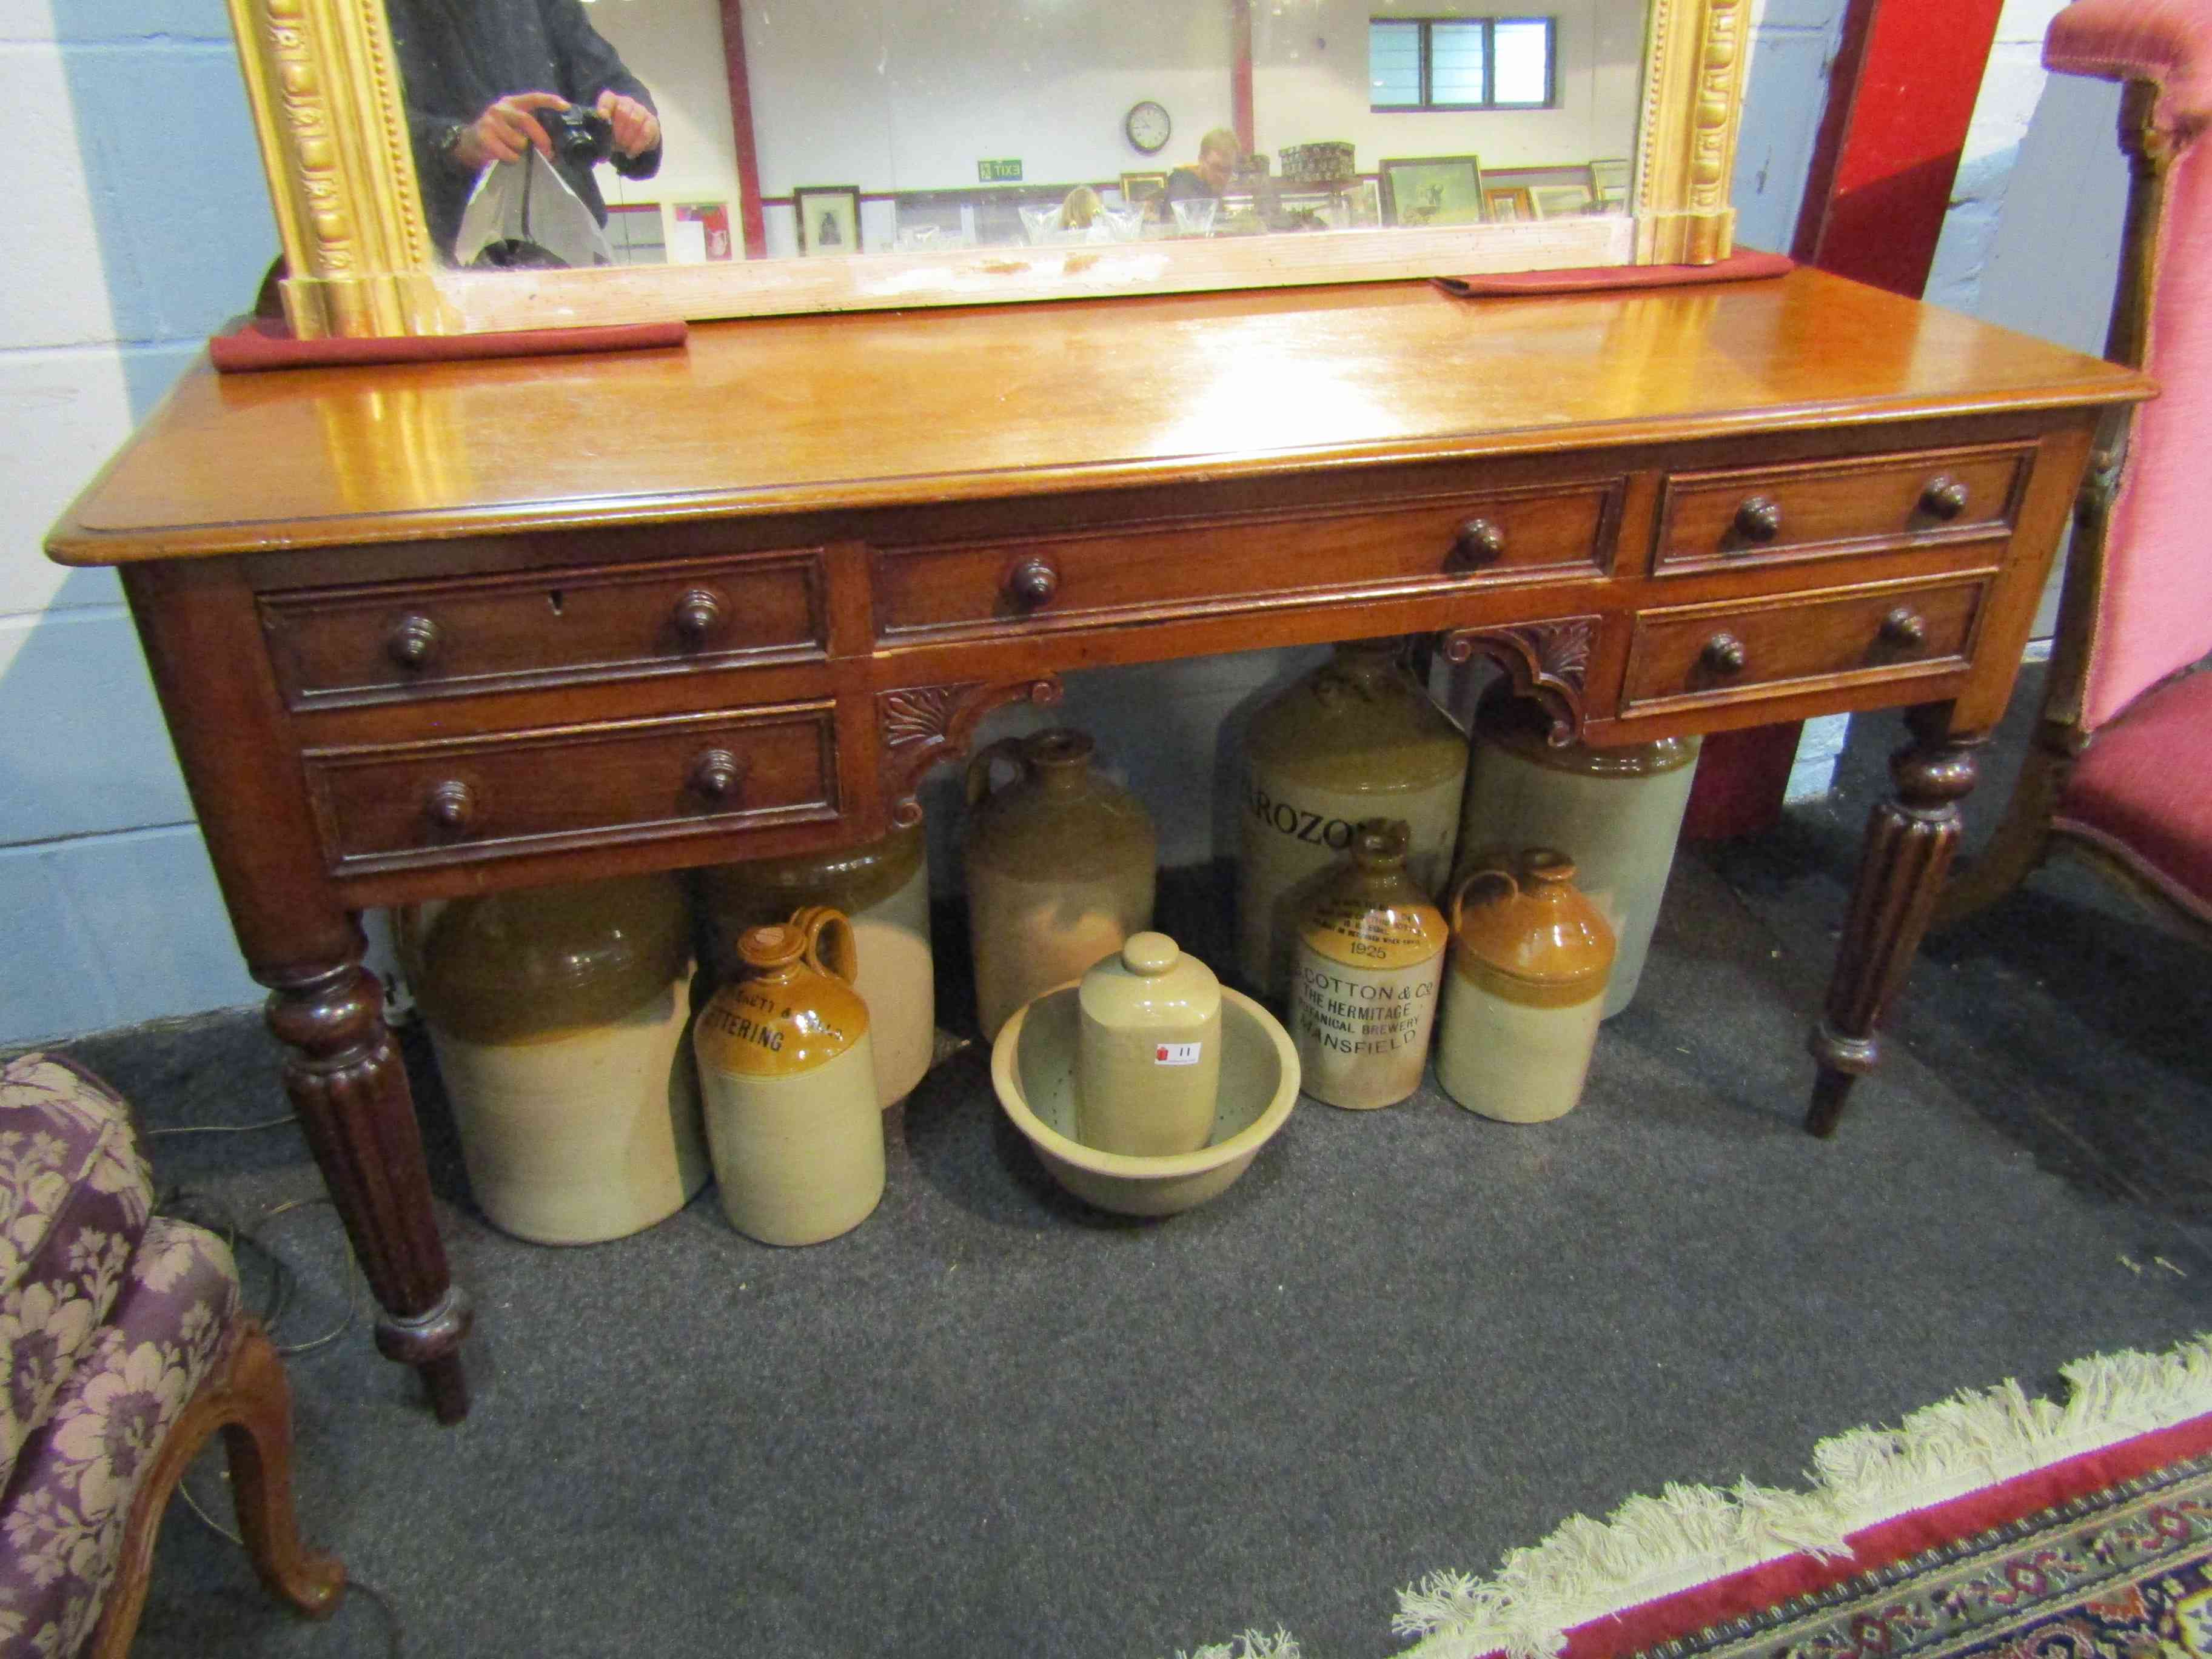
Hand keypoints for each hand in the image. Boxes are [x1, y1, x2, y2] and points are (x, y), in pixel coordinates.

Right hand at [452, 91, 568, 169]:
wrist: (469, 143)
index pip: (533, 98)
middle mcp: (500, 109)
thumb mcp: (512, 124)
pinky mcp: (484, 136)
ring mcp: (490, 121)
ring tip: (516, 153)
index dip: (549, 101)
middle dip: (541, 137)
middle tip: (548, 151)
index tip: (565, 107)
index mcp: (511, 103)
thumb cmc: (497, 135)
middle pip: (526, 120)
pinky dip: (512, 159)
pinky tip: (507, 158)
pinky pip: (508, 153)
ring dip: (522, 152)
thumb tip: (551, 143)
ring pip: (518, 140)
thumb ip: (528, 126)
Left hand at [596, 90, 660, 157]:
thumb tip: (602, 152)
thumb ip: (601, 136)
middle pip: (623, 111)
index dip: (604, 107)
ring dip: (628, 138)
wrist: (634, 137)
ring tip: (623, 149)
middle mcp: (627, 103)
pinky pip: (647, 132)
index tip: (602, 117)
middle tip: (615, 144)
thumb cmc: (615, 134)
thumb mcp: (604, 134)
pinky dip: (638, 145)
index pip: (608, 99)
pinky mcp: (652, 123)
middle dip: (617, 130)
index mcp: (612, 102)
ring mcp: (642, 111)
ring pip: (636, 120)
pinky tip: (631, 153)